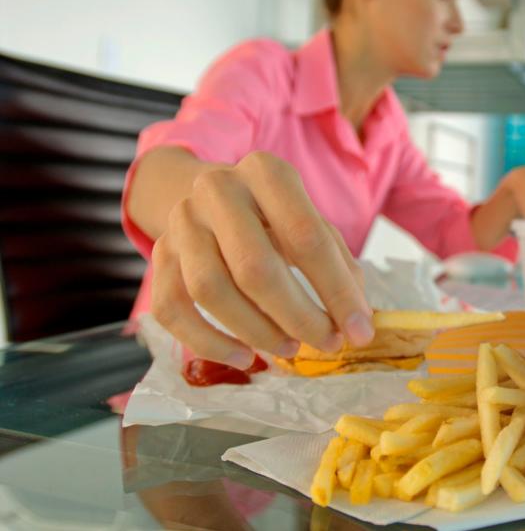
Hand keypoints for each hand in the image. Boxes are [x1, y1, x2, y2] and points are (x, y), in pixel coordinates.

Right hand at [150, 151, 372, 368]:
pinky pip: (171, 308)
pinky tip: (244, 358)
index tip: (359, 331)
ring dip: (255, 331)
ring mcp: (182, 221)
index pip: (306, 237)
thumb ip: (339, 265)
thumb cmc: (274, 216)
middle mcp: (218, 189)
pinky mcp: (158, 253)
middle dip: (297, 316)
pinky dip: (207, 342)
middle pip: (254, 267)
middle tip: (326, 343)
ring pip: (210, 290)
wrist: (213, 196)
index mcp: (266, 173)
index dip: (336, 290)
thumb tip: (357, 321)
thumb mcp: (312, 223)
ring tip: (289, 348)